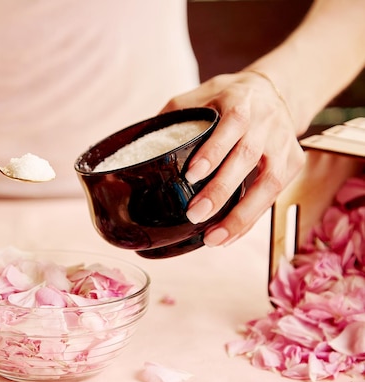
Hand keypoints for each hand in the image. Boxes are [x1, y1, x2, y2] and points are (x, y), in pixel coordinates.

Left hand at [160, 71, 304, 246]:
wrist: (276, 90)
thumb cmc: (229, 97)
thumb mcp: (201, 95)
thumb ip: (174, 115)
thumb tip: (138, 142)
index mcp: (241, 103)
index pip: (231, 126)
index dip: (213, 152)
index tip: (191, 175)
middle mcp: (266, 123)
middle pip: (246, 158)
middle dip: (221, 190)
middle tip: (195, 214)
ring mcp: (283, 144)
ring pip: (268, 183)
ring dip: (241, 215)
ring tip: (214, 239)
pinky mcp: (294, 162)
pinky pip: (273, 196)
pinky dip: (251, 219)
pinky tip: (230, 235)